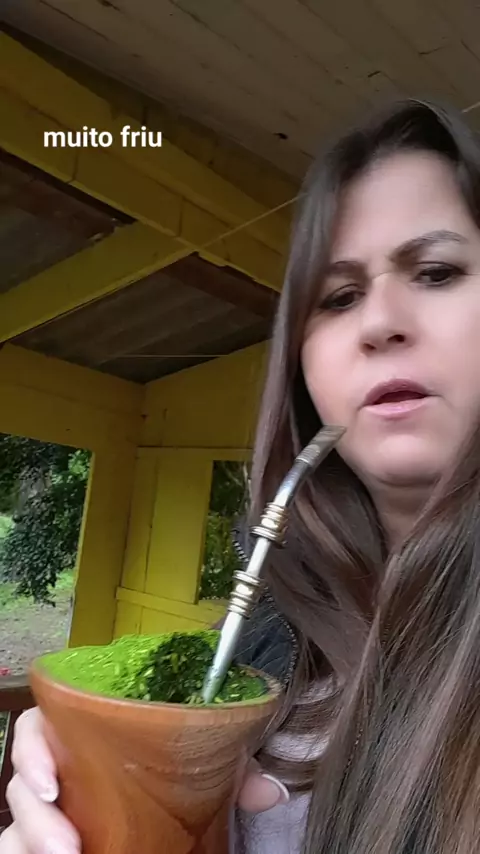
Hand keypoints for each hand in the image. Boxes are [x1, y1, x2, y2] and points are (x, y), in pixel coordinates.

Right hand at [0, 707, 288, 852]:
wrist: (169, 830)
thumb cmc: (169, 781)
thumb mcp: (203, 771)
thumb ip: (232, 769)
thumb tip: (269, 789)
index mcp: (86, 738)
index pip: (38, 728)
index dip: (33, 749)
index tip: (50, 780)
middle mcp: (59, 774)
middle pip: (22, 784)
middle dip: (35, 817)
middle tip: (66, 846)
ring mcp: (52, 816)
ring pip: (16, 828)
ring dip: (33, 844)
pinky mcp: (51, 846)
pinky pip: (23, 852)